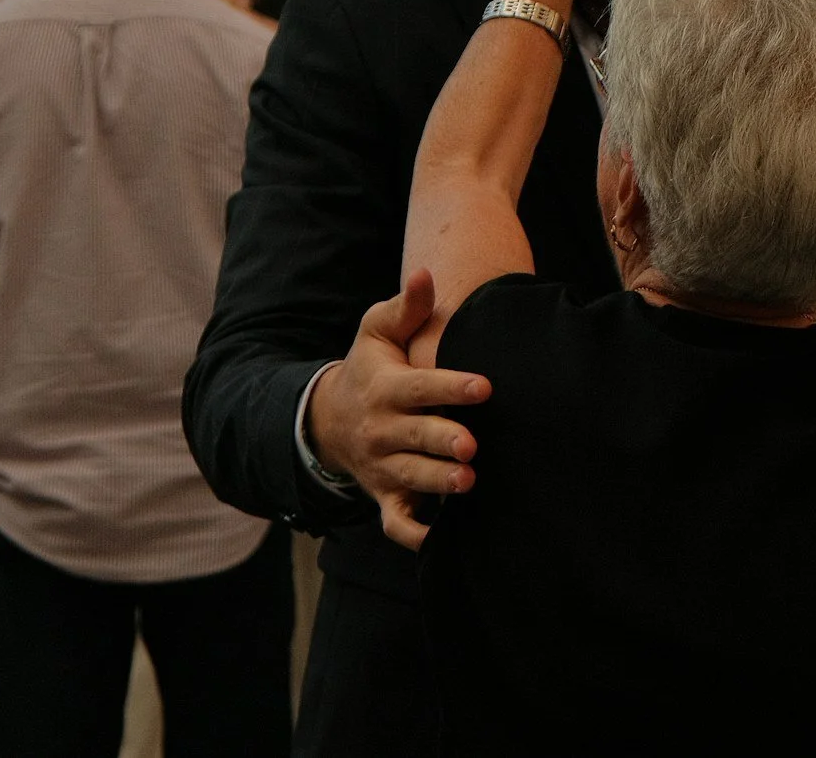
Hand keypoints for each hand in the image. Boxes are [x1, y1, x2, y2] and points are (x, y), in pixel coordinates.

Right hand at [308, 268, 493, 550]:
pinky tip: (440, 541)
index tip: (484, 386)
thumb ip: (406, 306)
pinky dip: (414, 534)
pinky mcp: (385, 495)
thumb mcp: (378, 331)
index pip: (421, 387)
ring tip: (467, 481)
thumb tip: (424, 273)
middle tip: (471, 444)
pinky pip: (396, 522)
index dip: (451, 387)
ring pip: (411, 478)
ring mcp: (383, 466)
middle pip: (416, 437)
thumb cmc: (371, 368)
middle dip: (442, 442)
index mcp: (387, 388)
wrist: (330, 418)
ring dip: (437, 482)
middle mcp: (384, 430)